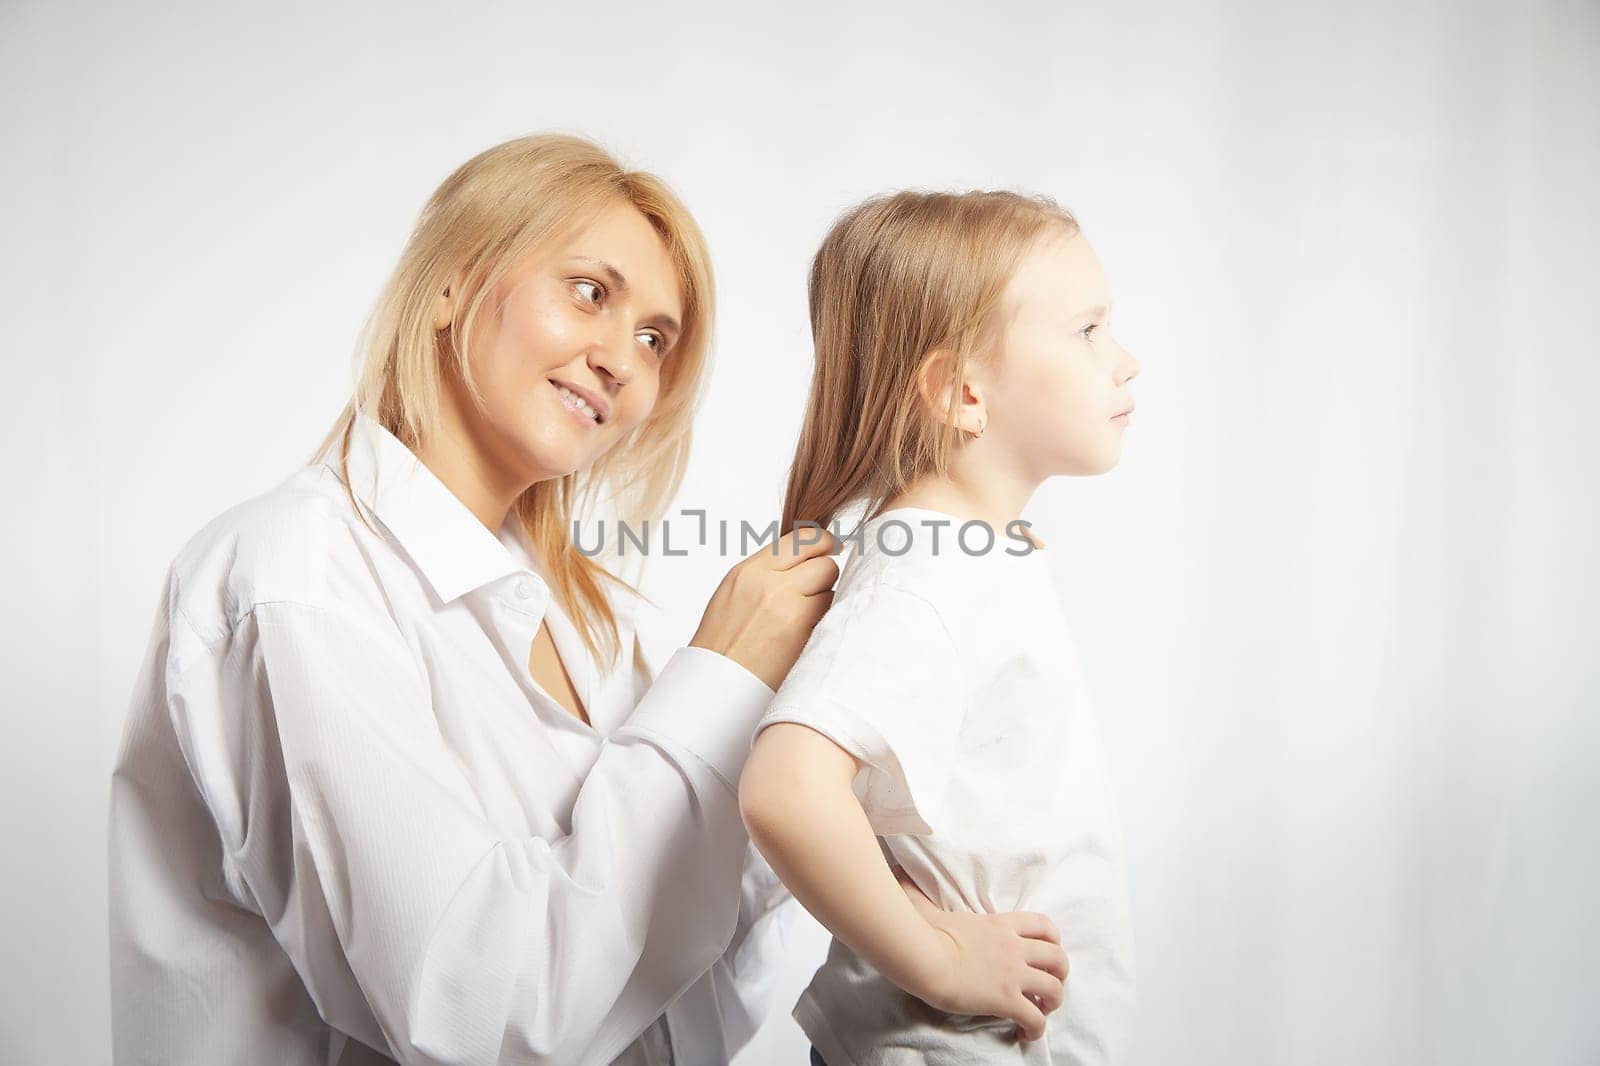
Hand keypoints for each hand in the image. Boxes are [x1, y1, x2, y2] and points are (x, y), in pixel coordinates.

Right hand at [690, 526, 839, 690]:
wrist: (717, 680)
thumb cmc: (726, 640)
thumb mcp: (736, 591)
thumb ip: (768, 570)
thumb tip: (805, 555)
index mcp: (750, 570)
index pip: (800, 537)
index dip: (820, 542)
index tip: (827, 548)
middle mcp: (768, 582)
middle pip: (822, 557)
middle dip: (825, 569)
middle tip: (820, 584)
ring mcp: (786, 605)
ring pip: (829, 582)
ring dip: (825, 595)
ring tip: (804, 614)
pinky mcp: (801, 628)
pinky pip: (829, 609)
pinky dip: (824, 617)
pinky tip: (805, 629)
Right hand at [893, 865, 1067, 1043]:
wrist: (923, 957)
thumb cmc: (923, 932)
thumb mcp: (929, 907)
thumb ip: (920, 893)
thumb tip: (897, 875)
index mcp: (1002, 924)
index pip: (1045, 925)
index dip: (1054, 940)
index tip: (1046, 953)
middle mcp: (1015, 948)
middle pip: (1058, 958)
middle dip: (1060, 974)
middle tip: (1047, 985)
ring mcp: (1013, 974)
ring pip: (1055, 990)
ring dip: (1053, 1003)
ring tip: (1041, 1012)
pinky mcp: (1006, 1000)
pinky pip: (1036, 1019)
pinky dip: (1036, 1030)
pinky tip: (1023, 1034)